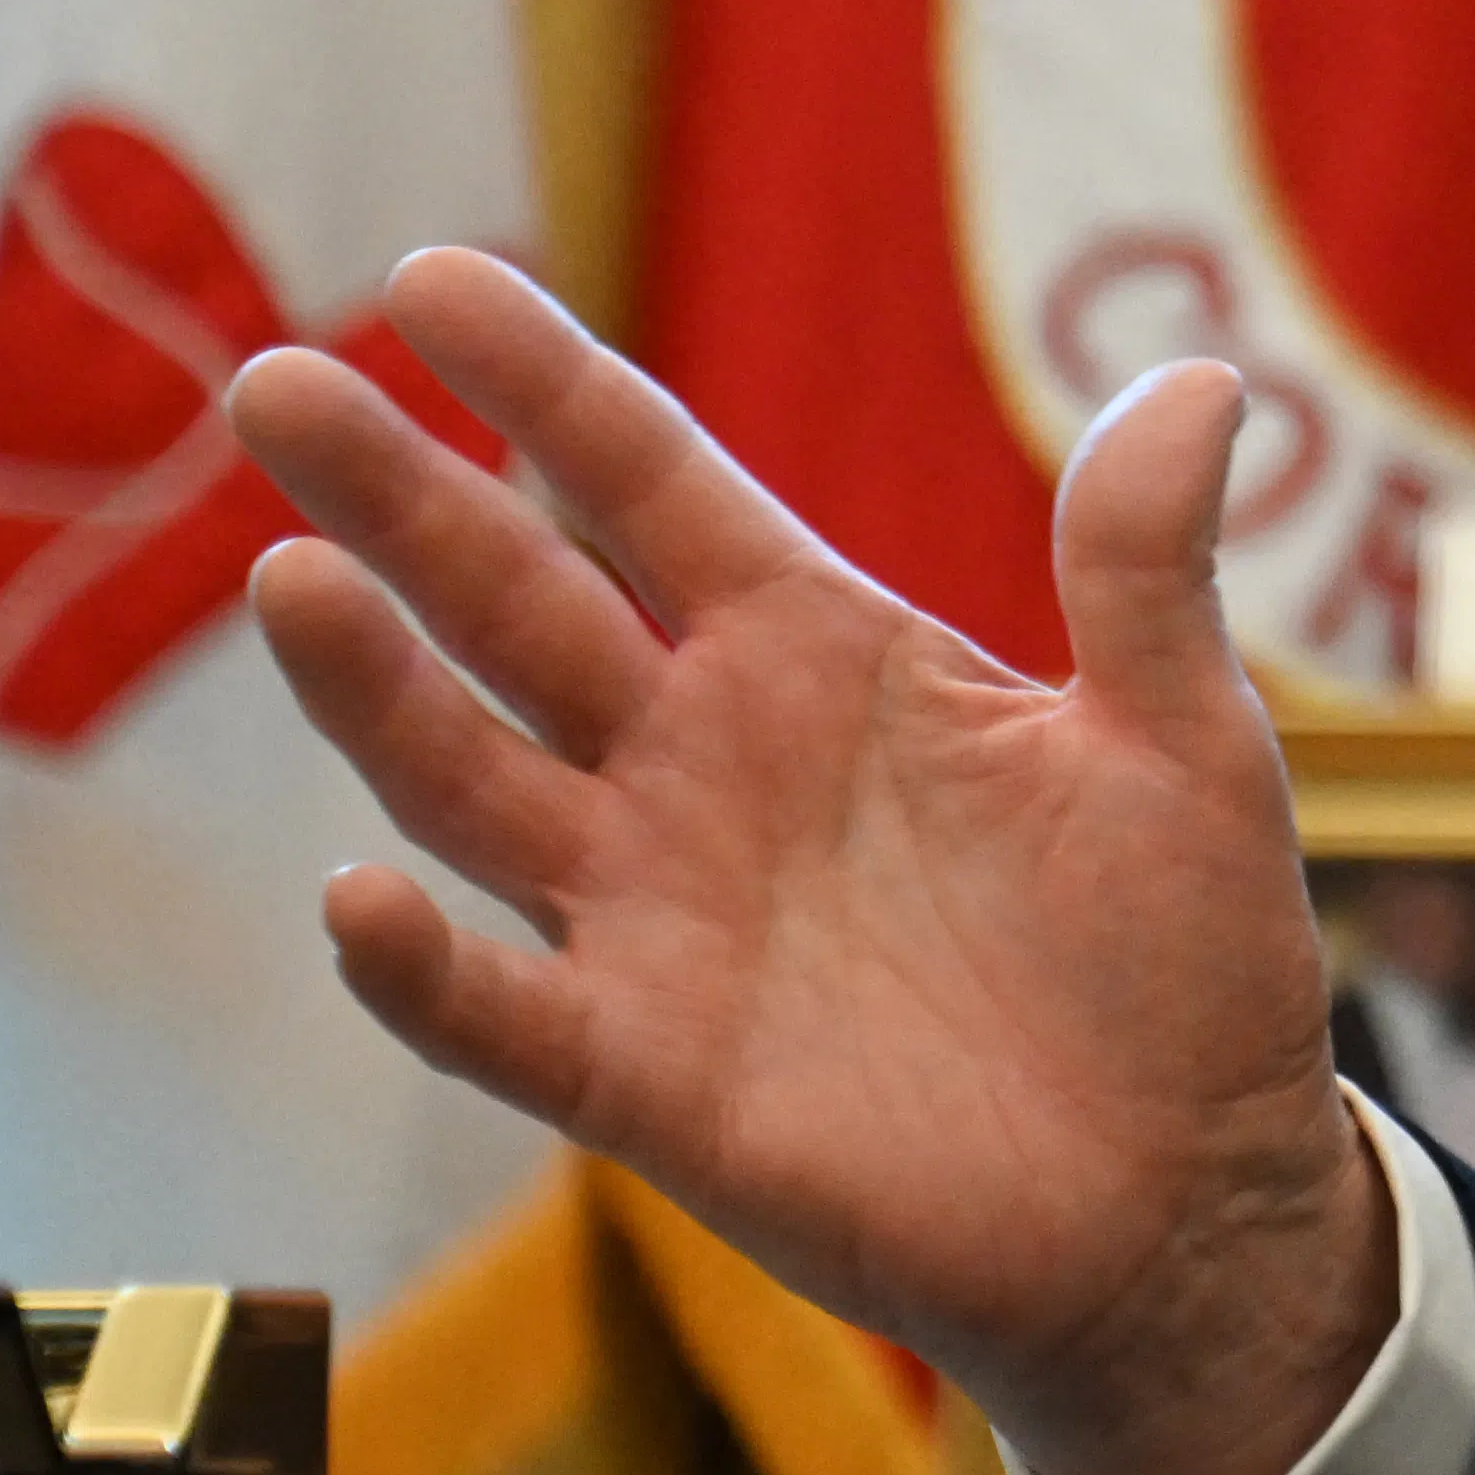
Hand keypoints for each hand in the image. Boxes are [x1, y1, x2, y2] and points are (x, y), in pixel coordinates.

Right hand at [228, 252, 1393, 1474]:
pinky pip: (502, 1014)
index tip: (424, 279)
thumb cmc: (1184, 958)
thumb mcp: (1186, 739)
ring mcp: (659, 919)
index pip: (646, 485)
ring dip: (376, 690)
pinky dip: (425, 970)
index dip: (541, 386)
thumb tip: (1202, 382)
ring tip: (289, 576)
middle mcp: (706, 766)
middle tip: (272, 380)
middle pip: (516, 603)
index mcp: (822, 655)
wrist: (1192, 1196)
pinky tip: (355, 902)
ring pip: (472, 779)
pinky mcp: (652, 1076)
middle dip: (398, 497)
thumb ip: (1149, 568)